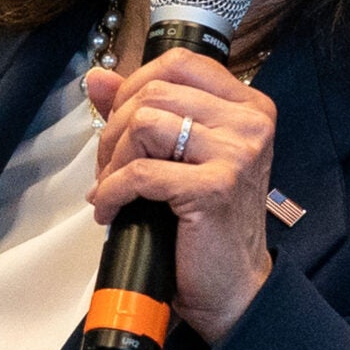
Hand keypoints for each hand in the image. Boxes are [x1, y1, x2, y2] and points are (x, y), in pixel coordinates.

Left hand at [83, 49, 276, 342]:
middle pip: (153, 94)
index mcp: (248, 106)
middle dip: (114, 130)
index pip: (178, 64)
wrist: (230, 285)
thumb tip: (98, 77)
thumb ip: (142, 109)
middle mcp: (250, 123)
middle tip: (109, 167)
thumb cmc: (205, 219)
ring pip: (144, 125)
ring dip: (112, 160)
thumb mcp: (179, 154)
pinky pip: (141, 172)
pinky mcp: (216, 187)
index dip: (134, 87)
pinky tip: (110, 209)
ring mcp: (238, 153)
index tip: (119, 122)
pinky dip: (113, 191)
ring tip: (111, 187)